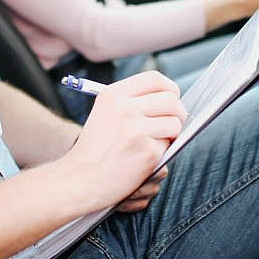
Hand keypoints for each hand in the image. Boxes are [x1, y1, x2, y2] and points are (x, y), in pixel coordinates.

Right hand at [62, 72, 185, 211]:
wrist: (80, 179)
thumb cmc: (94, 149)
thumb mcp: (104, 112)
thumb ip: (131, 101)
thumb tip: (168, 98)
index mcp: (113, 95)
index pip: (154, 78)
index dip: (169, 88)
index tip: (171, 98)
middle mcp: (124, 109)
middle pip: (171, 100)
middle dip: (177, 112)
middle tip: (171, 123)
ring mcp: (136, 130)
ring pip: (174, 123)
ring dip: (171, 134)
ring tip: (155, 142)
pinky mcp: (147, 152)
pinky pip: (168, 146)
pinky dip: (161, 153)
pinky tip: (143, 158)